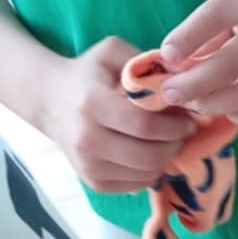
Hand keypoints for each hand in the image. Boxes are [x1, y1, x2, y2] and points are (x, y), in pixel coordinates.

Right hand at [41, 37, 199, 193]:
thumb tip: (182, 80)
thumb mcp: (112, 53)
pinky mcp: (93, 182)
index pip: (145, 126)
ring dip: (165, 159)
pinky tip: (148, 153)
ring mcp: (88, 165)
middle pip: (148, 156)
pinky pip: (136, 185)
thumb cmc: (88, 74)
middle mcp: (87, 139)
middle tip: (183, 134)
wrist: (49, 101)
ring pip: (146, 174)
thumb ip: (145, 62)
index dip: (175, 126)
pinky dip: (150, 172)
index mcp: (93, 104)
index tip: (189, 121)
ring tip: (166, 141)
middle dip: (175, 145)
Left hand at [158, 0, 237, 126]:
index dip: (188, 37)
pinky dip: (235, 114)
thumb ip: (207, 32)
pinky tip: (226, 106)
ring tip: (195, 102)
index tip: (166, 57)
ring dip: (211, 104)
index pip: (217, 14)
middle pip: (228, 65)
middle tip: (168, 94)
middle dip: (191, 85)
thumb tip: (174, 70)